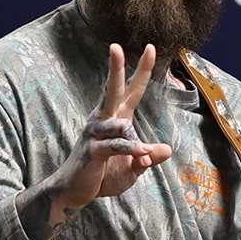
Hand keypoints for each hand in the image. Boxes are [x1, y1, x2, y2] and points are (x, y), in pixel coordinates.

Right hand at [27, 44, 172, 218]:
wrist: (74, 193)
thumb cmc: (103, 176)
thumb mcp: (133, 169)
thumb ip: (147, 158)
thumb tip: (165, 150)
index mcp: (117, 120)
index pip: (131, 90)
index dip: (141, 70)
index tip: (150, 47)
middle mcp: (103, 121)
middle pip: (112, 90)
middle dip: (115, 68)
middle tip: (115, 46)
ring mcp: (95, 134)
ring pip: (118, 123)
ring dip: (133, 139)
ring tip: (143, 153)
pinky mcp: (91, 150)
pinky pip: (113, 145)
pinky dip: (130, 149)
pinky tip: (142, 154)